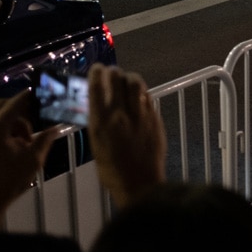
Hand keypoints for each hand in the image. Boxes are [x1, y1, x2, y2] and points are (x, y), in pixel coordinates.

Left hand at [0, 91, 63, 227]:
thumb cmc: (11, 178)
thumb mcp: (34, 158)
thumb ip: (45, 139)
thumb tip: (57, 126)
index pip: (14, 104)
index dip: (28, 95)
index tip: (41, 87)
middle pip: (3, 106)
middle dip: (20, 106)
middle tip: (37, 110)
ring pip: (3, 118)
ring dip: (19, 121)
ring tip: (32, 137)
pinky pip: (2, 129)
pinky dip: (14, 131)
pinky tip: (25, 144)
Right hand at [87, 64, 165, 208]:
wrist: (140, 183)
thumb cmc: (112, 170)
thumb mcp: (96, 144)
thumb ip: (98, 122)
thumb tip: (100, 104)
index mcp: (101, 122)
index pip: (97, 87)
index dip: (97, 73)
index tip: (97, 68)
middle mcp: (120, 114)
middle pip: (117, 79)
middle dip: (114, 72)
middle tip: (112, 72)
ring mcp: (140, 115)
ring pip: (136, 83)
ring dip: (129, 77)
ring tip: (127, 80)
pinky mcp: (155, 119)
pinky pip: (147, 97)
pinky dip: (141, 92)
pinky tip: (138, 95)